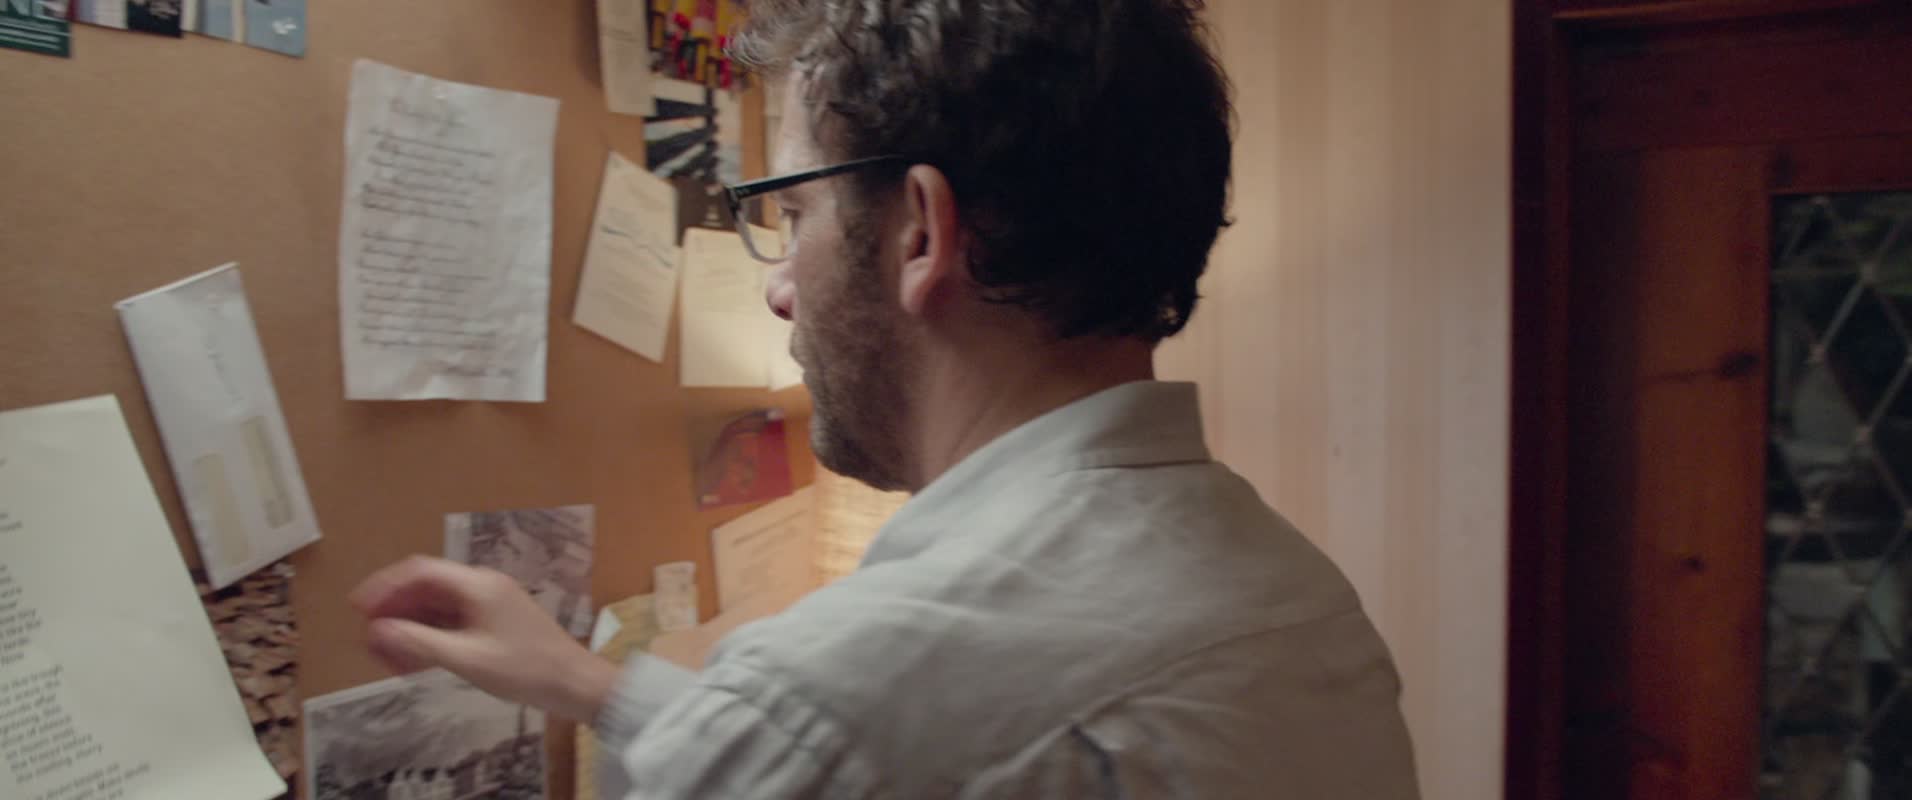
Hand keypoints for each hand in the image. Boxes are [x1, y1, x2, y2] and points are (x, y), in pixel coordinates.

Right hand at [349, 556, 618, 723]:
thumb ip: (420, 643)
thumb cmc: (525, 670)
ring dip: (410, 627)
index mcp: (478, 585)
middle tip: (367, 638)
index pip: (420, 571)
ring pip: (437, 608)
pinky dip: (430, 637)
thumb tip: (376, 631)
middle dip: (394, 610)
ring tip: (385, 655)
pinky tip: (413, 660)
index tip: (358, 606)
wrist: (575, 684)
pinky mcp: (494, 623)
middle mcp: (482, 587)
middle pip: (427, 588)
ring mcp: (489, 604)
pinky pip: (452, 622)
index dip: (385, 585)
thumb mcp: (467, 659)